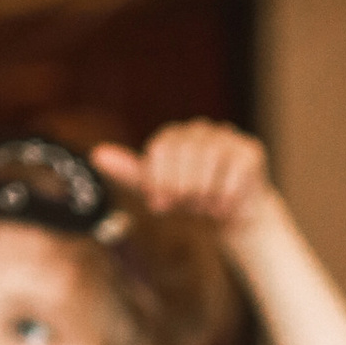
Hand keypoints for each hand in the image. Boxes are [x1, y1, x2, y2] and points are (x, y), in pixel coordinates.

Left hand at [91, 123, 273, 238]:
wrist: (231, 215)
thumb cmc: (190, 200)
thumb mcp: (157, 189)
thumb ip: (129, 171)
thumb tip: (96, 155)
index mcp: (174, 135)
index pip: (160, 150)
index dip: (159, 182)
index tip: (160, 206)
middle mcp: (200, 129)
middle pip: (185, 156)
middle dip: (184, 190)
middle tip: (188, 208)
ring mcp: (227, 136)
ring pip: (210, 164)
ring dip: (205, 195)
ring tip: (207, 206)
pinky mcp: (250, 150)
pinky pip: (233, 174)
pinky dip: (225, 198)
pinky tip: (225, 206)